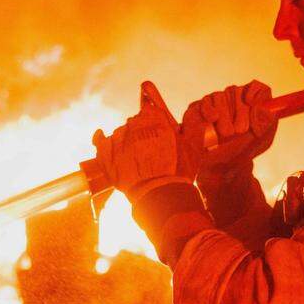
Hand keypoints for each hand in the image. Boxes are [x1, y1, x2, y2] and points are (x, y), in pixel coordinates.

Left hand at [92, 81, 199, 200]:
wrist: (158, 196)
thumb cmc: (178, 171)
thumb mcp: (194, 146)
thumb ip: (196, 123)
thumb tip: (203, 109)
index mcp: (154, 118)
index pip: (149, 108)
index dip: (152, 112)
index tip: (152, 110)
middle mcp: (134, 124)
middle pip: (135, 122)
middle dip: (142, 131)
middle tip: (152, 149)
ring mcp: (118, 138)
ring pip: (121, 132)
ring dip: (126, 140)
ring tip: (136, 158)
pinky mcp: (106, 153)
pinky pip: (101, 140)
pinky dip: (101, 139)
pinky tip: (102, 136)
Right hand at [182, 80, 276, 176]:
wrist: (222, 164)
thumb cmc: (244, 149)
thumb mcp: (262, 139)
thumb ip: (266, 121)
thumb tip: (262, 107)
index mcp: (252, 102)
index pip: (257, 88)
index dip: (255, 92)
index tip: (251, 102)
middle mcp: (233, 98)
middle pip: (236, 91)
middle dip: (240, 110)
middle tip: (240, 130)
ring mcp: (215, 101)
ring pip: (219, 96)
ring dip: (225, 115)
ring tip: (227, 133)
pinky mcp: (199, 108)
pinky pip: (204, 103)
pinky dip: (209, 110)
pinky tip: (213, 119)